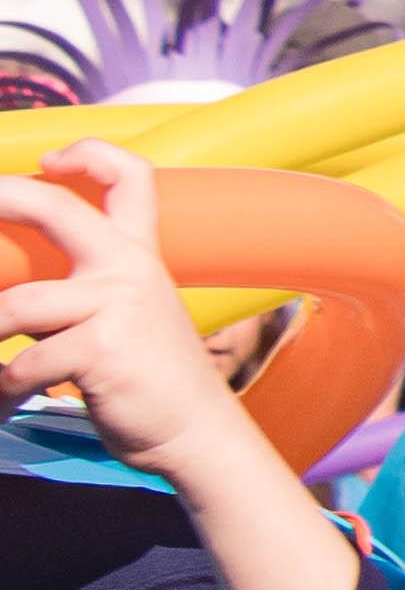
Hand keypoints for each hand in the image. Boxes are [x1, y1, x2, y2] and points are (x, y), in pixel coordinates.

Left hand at [0, 141, 267, 480]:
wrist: (198, 435)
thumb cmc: (151, 379)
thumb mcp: (129, 318)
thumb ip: (82, 290)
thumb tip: (9, 294)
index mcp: (140, 255)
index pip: (130, 178)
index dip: (89, 154)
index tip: (48, 159)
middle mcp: (130, 269)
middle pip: (56, 208)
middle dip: (1, 198)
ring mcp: (117, 306)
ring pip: (13, 308)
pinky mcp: (101, 349)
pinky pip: (20, 364)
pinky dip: (3, 390)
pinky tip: (6, 404)